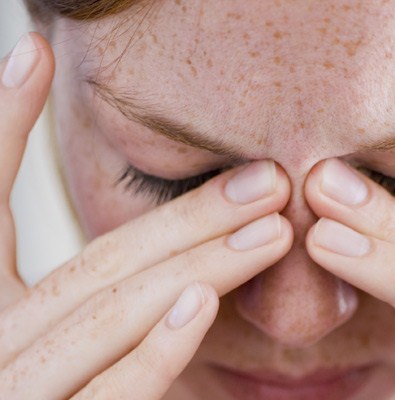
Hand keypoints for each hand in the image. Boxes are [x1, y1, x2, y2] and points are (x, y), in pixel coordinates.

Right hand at [0, 33, 292, 398]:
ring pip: (107, 316)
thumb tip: (131, 215)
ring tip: (266, 221)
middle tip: (267, 178)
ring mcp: (13, 389)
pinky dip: (149, 351)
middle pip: (96, 266)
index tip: (33, 53)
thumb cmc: (32, 381)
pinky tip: (199, 305)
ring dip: (191, 263)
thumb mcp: (30, 321)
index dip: (0, 123)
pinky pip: (106, 395)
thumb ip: (61, 274)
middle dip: (185, 218)